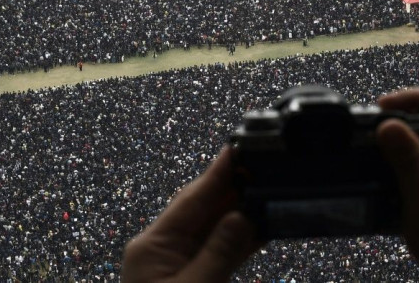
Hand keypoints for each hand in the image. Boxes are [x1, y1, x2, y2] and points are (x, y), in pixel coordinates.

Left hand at [122, 147, 261, 281]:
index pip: (189, 200)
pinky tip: (262, 228)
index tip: (234, 150)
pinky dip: (242, 240)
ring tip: (267, 193)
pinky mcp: (194, 276)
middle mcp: (163, 248)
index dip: (215, 173)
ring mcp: (178, 262)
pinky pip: (221, 250)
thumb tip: (242, 217)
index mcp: (151, 246)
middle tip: (260, 167)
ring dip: (242, 214)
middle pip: (204, 209)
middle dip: (233, 189)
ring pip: (215, 228)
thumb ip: (217, 254)